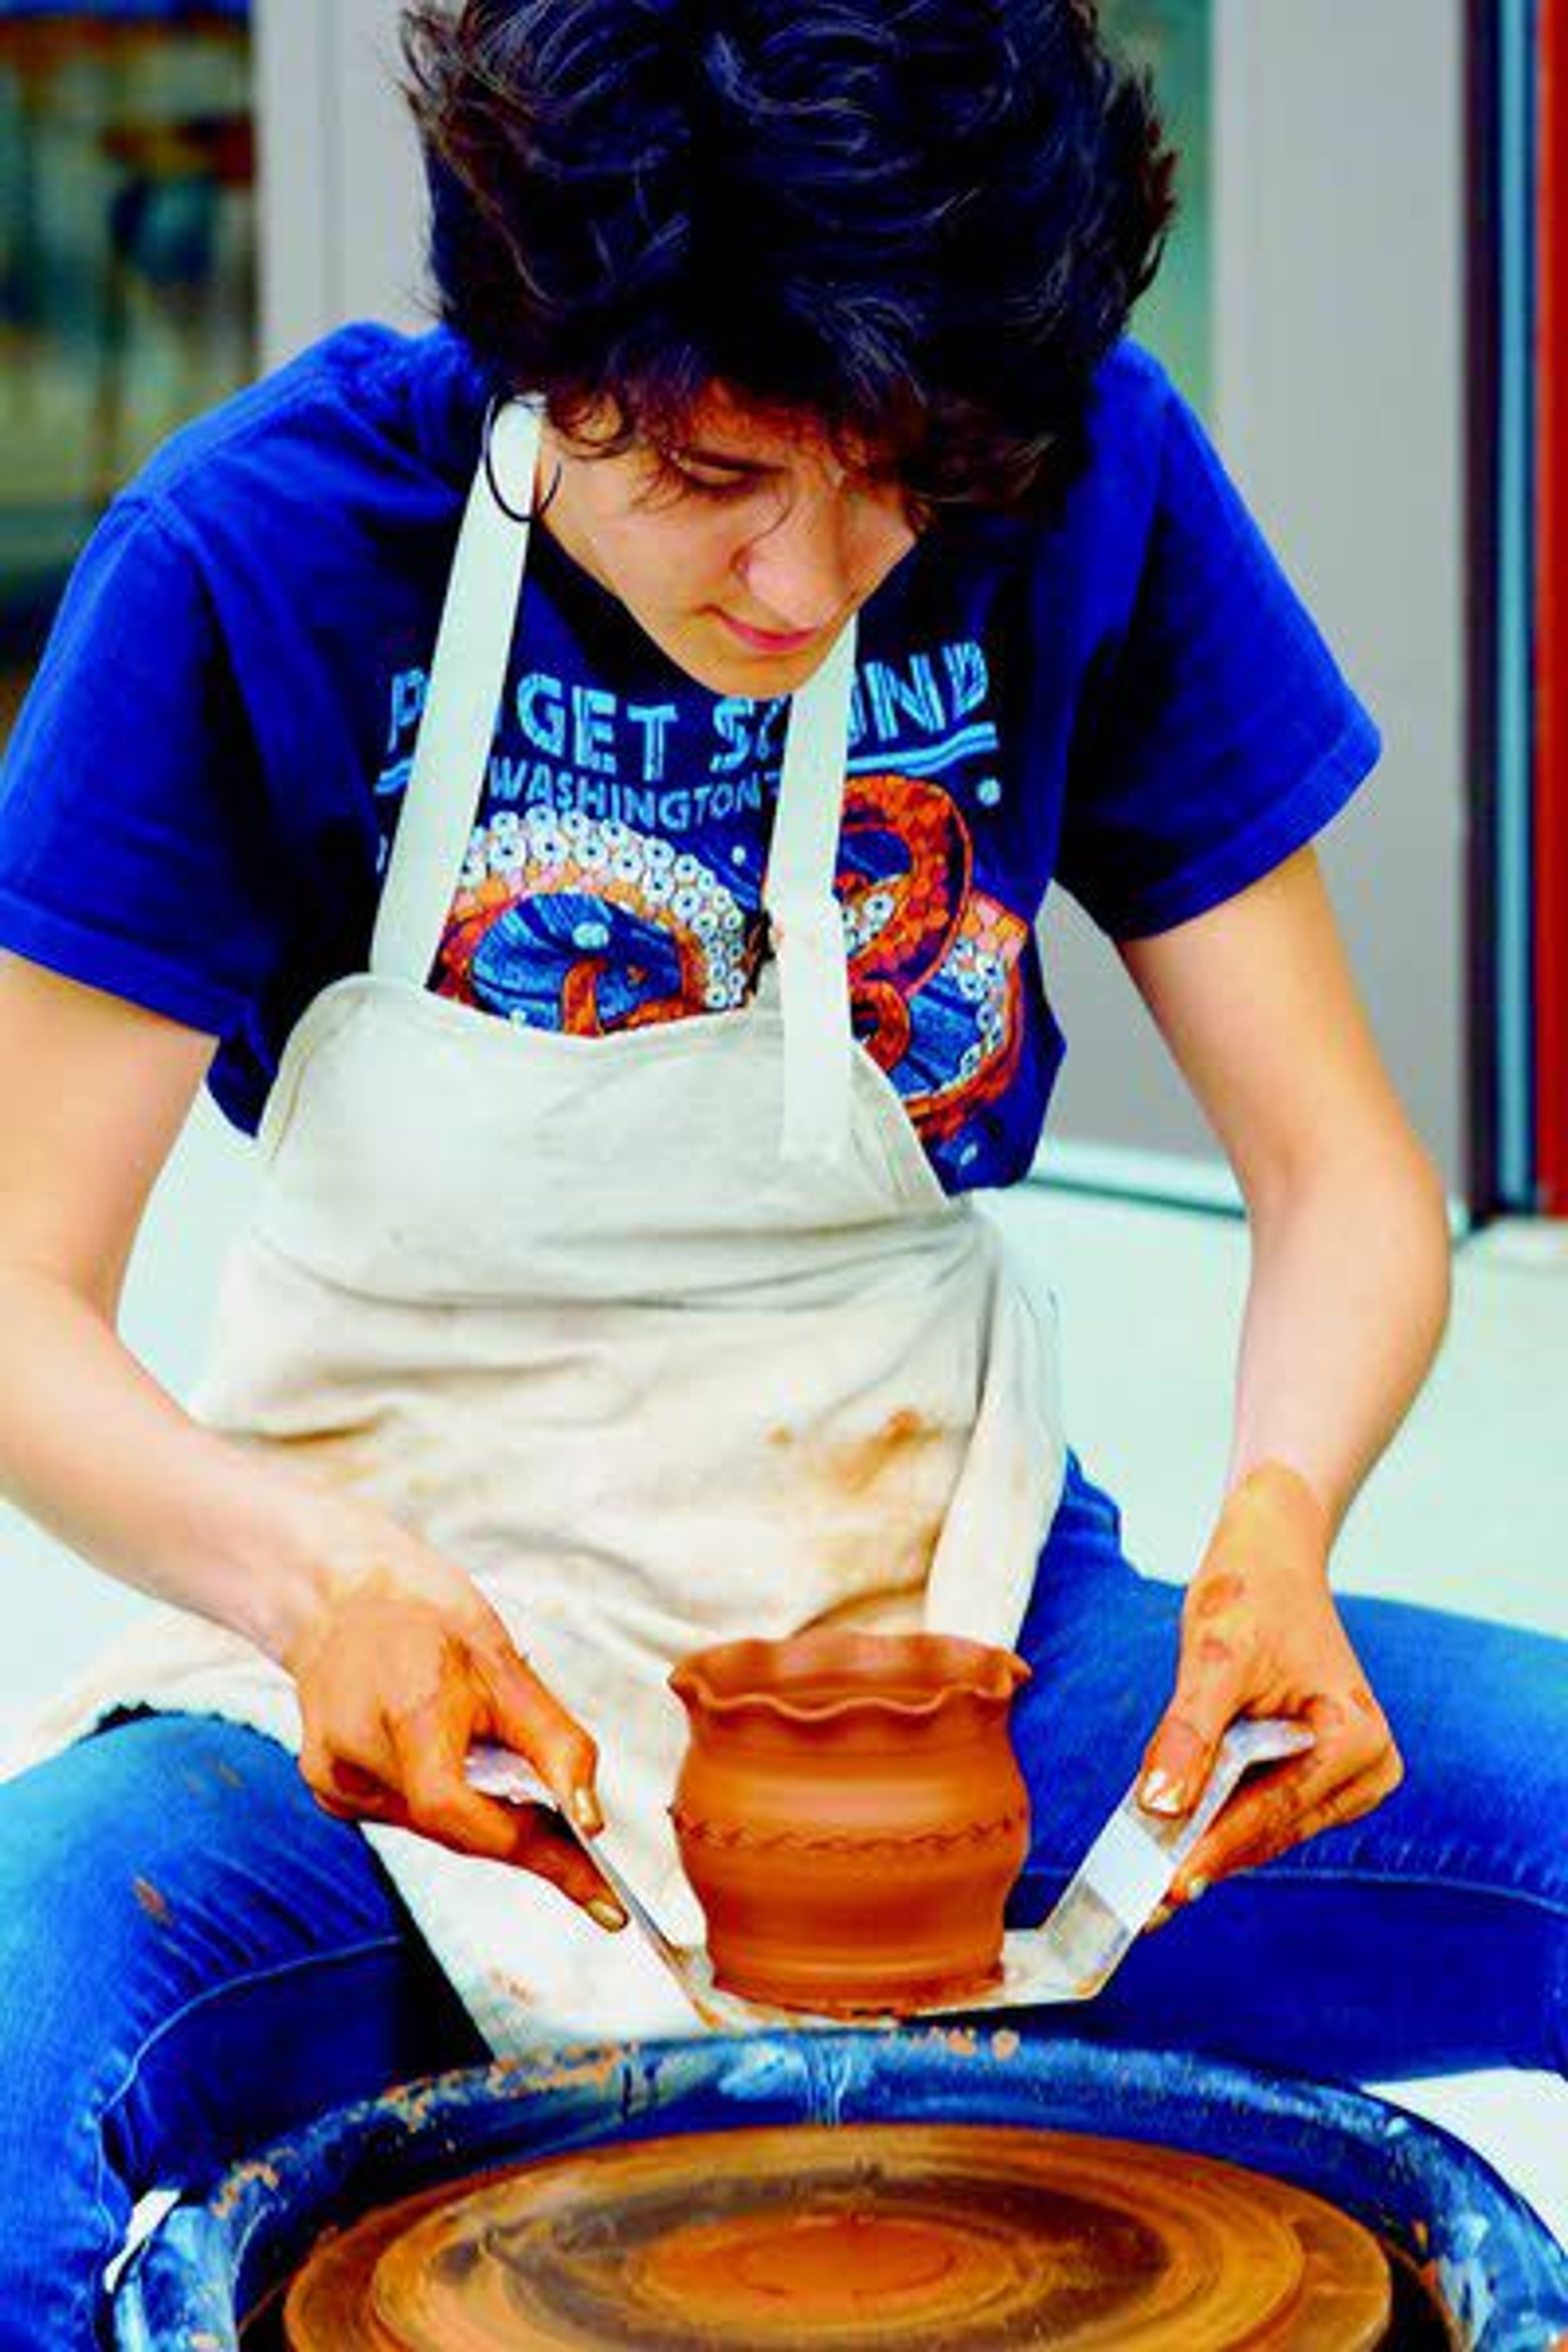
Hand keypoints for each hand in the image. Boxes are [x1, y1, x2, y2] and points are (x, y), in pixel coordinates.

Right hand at [282, 1516, 626, 1932]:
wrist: (349, 1597)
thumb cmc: (431, 1622)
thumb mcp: (507, 1668)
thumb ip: (554, 1745)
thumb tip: (590, 1820)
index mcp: (404, 1714)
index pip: (461, 1812)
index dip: (534, 1853)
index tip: (601, 1897)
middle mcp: (353, 1755)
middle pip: (452, 1830)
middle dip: (520, 1837)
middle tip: (579, 1854)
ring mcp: (331, 1776)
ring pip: (431, 1828)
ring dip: (481, 1817)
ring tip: (506, 1777)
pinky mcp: (326, 1787)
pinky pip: (404, 1814)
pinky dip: (443, 1804)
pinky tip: (453, 1766)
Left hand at [1136, 1463, 1402, 1919]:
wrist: (1270, 1554)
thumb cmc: (1249, 1593)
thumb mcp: (1212, 1657)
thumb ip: (1188, 1734)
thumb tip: (1160, 1806)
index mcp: (1356, 1738)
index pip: (1272, 1812)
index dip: (1212, 1851)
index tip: (1164, 1892)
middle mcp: (1369, 1765)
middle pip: (1273, 1827)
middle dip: (1207, 1855)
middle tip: (1146, 1904)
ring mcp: (1350, 1773)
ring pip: (1267, 1824)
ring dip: (1211, 1841)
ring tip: (1148, 1877)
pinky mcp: (1322, 1770)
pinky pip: (1266, 1804)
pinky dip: (1221, 1814)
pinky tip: (1174, 1831)